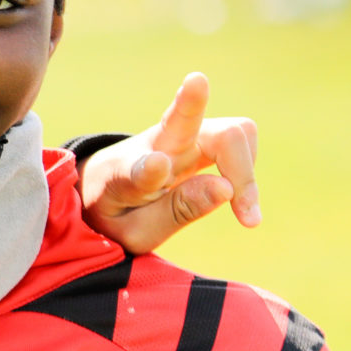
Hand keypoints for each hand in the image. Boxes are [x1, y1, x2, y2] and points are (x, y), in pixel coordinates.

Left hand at [79, 73, 259, 255]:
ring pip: (231, 130)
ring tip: (243, 211)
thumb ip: (177, 210)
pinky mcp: (203, 135)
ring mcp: (182, 135)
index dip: (150, 170)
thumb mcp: (137, 230)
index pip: (137, 170)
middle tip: (243, 210)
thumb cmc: (118, 214)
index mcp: (125, 174)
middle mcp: (155, 145)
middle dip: (213, 133)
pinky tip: (238, 197)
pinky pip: (239, 137)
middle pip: (187, 120)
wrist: (102, 189)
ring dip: (245, 170)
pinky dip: (248, 170)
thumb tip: (226, 188)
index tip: (157, 165)